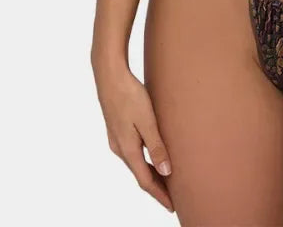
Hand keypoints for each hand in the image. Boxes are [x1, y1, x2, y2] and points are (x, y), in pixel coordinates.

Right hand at [93, 60, 174, 212]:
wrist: (109, 75)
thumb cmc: (129, 95)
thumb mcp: (147, 120)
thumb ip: (156, 146)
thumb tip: (166, 172)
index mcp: (127, 149)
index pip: (145, 181)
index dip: (159, 195)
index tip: (172, 206)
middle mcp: (120, 148)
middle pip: (140, 175)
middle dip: (156, 187)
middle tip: (173, 197)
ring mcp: (116, 139)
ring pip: (135, 163)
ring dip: (150, 173)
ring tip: (166, 179)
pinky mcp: (117, 129)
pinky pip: (132, 152)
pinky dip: (144, 160)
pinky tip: (151, 155)